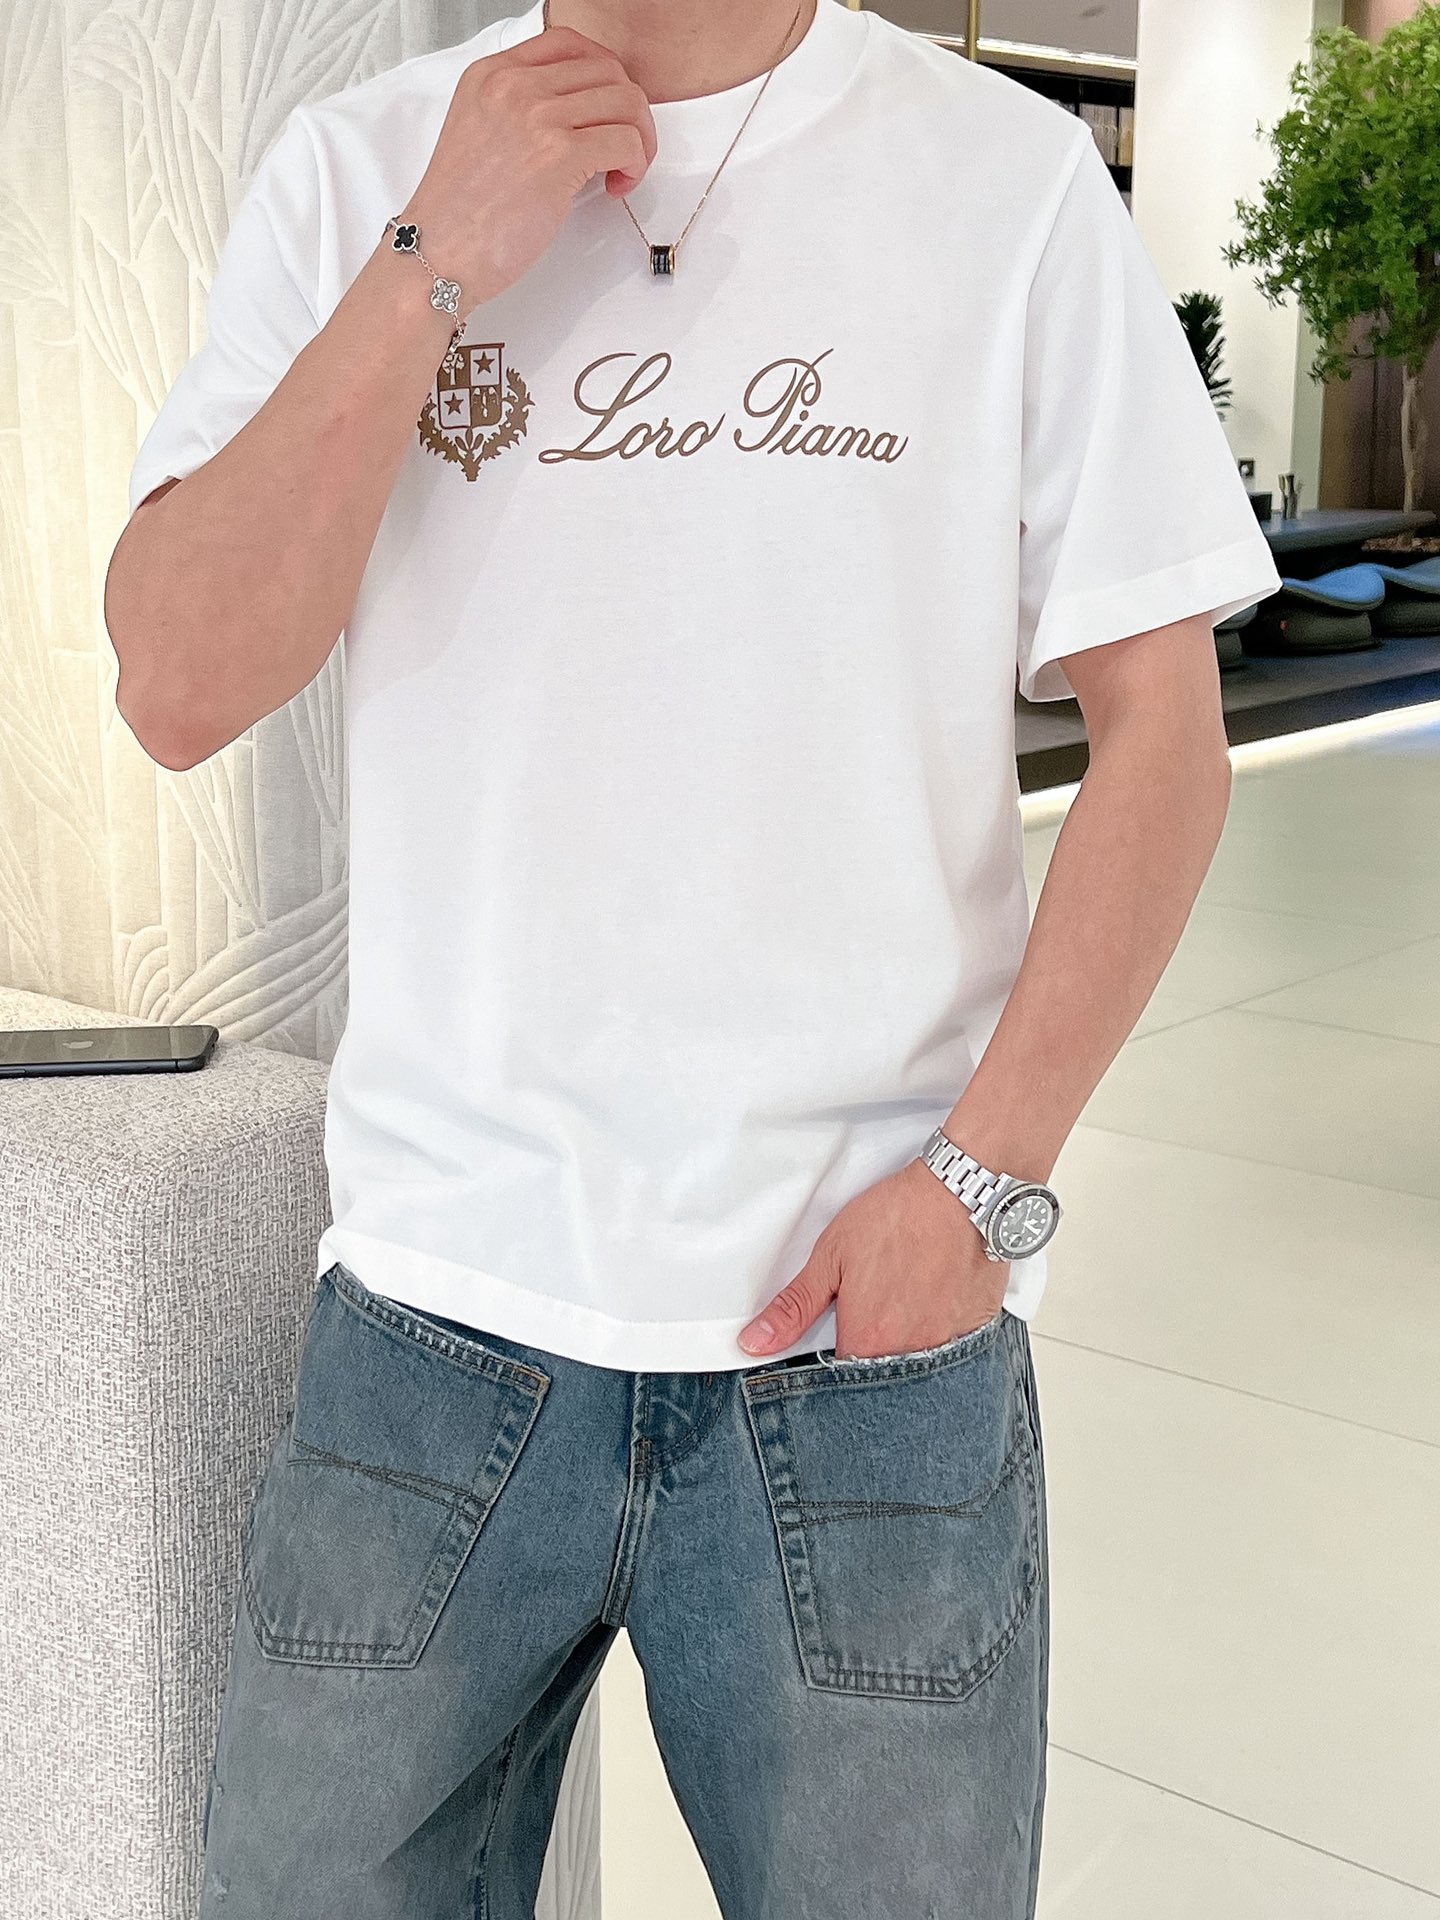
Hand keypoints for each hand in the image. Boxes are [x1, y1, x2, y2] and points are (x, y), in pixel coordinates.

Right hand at [398, 25, 657, 306]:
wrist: (438, 251)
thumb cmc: (458, 213)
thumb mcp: (478, 134)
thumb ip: (519, 112)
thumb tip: (575, 117)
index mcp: (491, 75)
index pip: (567, 44)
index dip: (602, 76)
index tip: (605, 110)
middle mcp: (514, 86)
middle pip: (606, 70)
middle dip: (628, 111)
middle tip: (624, 148)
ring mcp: (537, 116)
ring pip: (625, 103)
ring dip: (638, 139)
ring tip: (621, 171)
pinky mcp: (559, 154)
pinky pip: (626, 141)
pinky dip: (635, 164)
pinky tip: (616, 186)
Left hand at [737, 1159, 1009, 1360]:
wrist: (960, 1193)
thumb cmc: (895, 1217)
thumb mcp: (830, 1256)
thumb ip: (795, 1306)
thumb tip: (756, 1342)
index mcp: (867, 1339)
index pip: (839, 1376)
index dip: (833, 1357)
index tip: (839, 1333)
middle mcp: (910, 1353)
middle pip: (880, 1375)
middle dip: (871, 1350)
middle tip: (876, 1307)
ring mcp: (949, 1345)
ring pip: (917, 1365)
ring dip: (906, 1343)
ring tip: (904, 1300)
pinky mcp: (977, 1331)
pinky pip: (953, 1351)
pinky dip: (941, 1334)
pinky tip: (934, 1302)